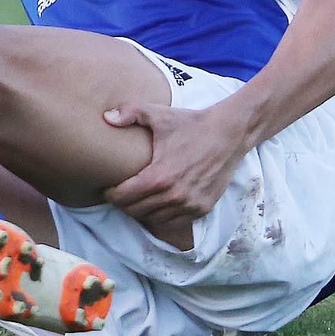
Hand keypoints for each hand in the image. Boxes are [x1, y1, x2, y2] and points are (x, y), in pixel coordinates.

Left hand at [102, 102, 248, 228]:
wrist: (228, 133)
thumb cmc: (190, 124)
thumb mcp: (158, 114)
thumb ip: (129, 112)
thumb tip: (106, 118)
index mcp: (159, 176)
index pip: (124, 197)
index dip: (110, 194)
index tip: (107, 188)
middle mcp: (174, 195)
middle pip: (135, 211)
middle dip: (123, 203)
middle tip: (119, 193)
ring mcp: (189, 204)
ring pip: (153, 219)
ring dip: (141, 211)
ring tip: (135, 199)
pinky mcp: (202, 208)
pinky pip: (173, 222)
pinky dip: (162, 216)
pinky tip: (156, 204)